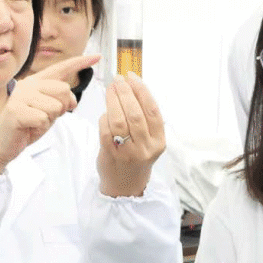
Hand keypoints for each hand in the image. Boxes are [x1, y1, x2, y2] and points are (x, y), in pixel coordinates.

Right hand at [0, 54, 99, 173]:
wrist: (0, 144)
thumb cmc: (24, 127)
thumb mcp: (47, 112)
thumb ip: (59, 102)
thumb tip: (71, 100)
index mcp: (35, 82)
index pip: (61, 68)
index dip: (79, 62)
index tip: (97, 56)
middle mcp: (28, 85)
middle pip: (63, 89)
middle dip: (62, 107)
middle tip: (48, 116)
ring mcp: (21, 96)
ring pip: (55, 106)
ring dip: (49, 120)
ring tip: (35, 123)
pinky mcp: (16, 110)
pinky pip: (43, 119)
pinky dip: (40, 128)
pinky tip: (28, 128)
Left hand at [96, 72, 165, 196]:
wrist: (125, 186)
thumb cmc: (135, 156)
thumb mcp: (148, 140)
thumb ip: (143, 118)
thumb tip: (130, 87)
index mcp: (159, 141)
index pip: (152, 111)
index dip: (142, 91)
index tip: (132, 76)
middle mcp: (146, 147)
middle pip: (136, 114)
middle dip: (126, 92)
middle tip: (118, 79)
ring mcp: (128, 152)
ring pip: (120, 121)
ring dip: (113, 101)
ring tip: (110, 89)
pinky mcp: (111, 155)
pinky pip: (105, 131)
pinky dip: (104, 117)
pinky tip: (105, 111)